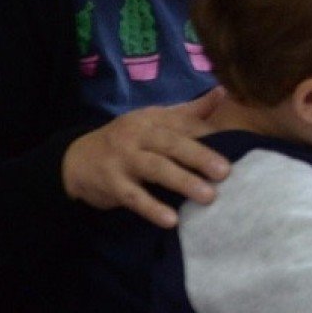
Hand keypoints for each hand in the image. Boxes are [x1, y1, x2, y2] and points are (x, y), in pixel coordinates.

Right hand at [62, 90, 229, 227]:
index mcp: (152, 119)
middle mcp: (137, 135)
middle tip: (225, 172)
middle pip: (171, 144)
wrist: (77, 159)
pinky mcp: (111, 184)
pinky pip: (134, 197)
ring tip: (208, 197)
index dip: (208, 135)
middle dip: (199, 156)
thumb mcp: (154, 121)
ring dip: (182, 182)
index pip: (183, 125)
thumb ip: (189, 112)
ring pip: (155, 169)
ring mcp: (123, 159)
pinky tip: (171, 220)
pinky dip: (152, 209)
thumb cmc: (129, 140)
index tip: (235, 146)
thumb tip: (222, 92)